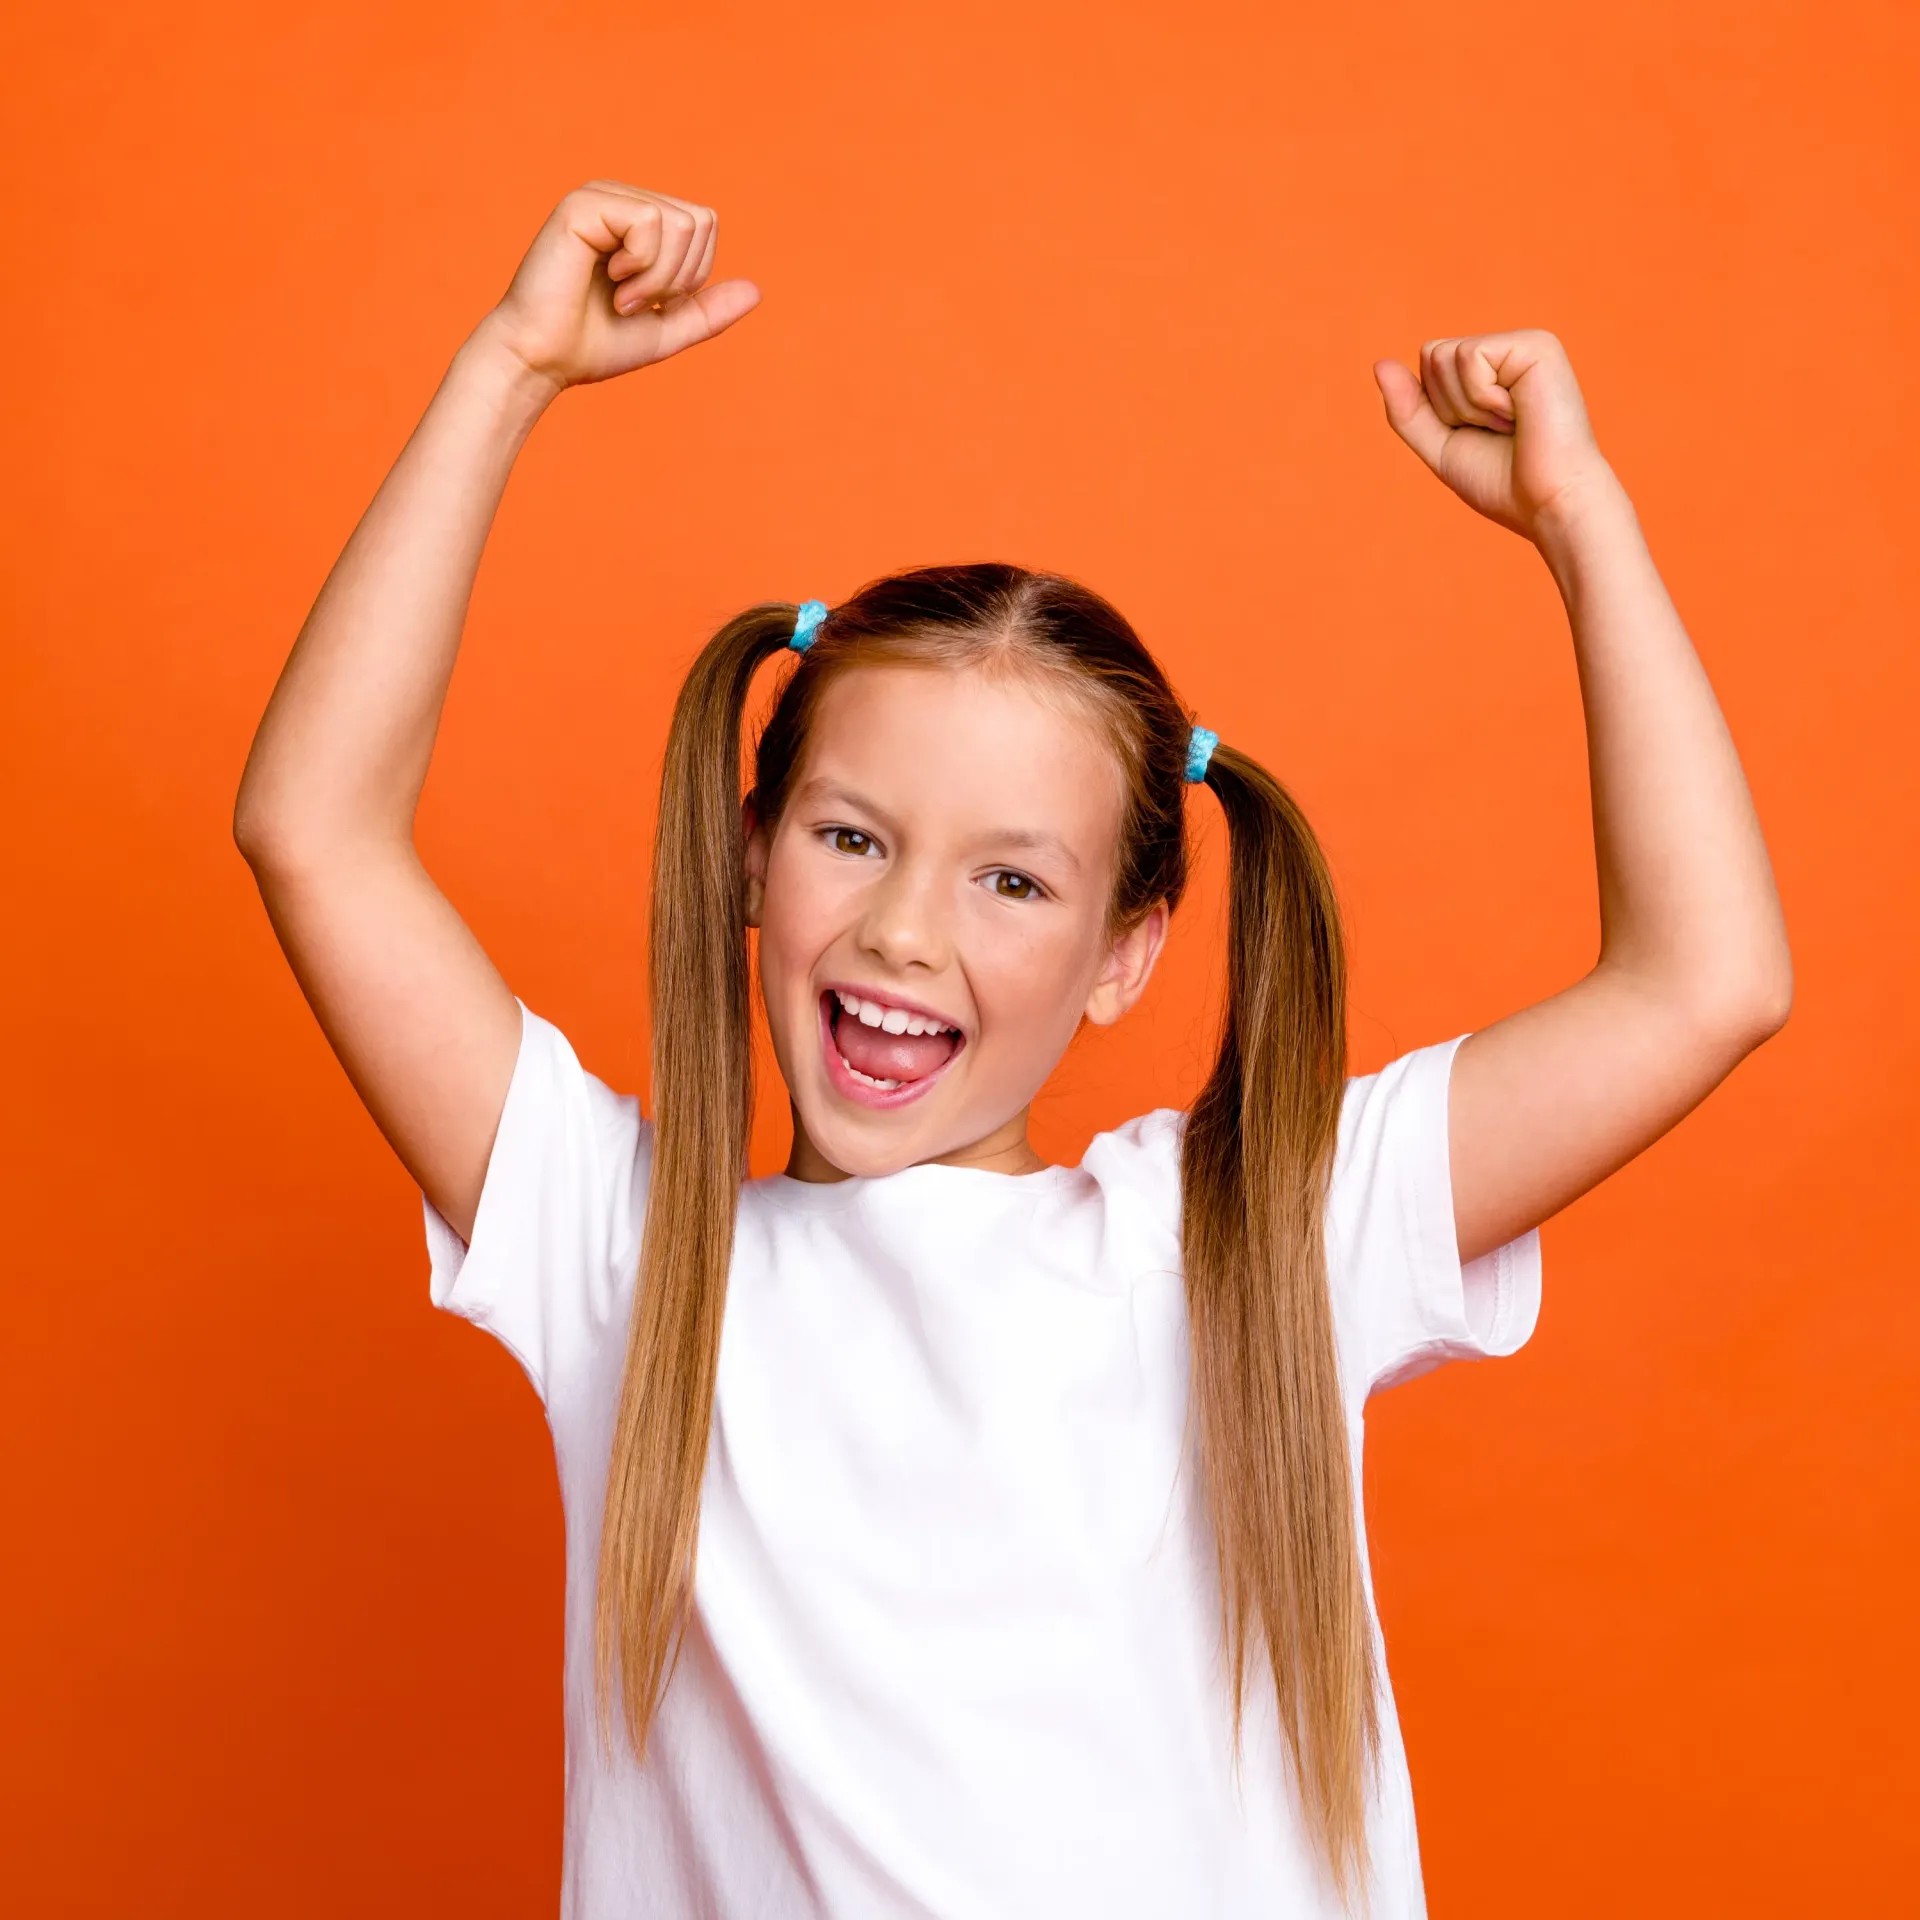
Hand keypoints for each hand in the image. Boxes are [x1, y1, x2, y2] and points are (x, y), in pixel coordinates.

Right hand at [478, 180, 760, 394]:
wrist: (543, 360)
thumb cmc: (593, 345)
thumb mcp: (666, 330)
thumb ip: (707, 311)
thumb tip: (756, 291)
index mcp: (639, 220)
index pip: (705, 224)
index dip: (692, 274)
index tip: (649, 301)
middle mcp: (621, 199)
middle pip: (700, 220)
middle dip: (679, 277)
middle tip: (633, 300)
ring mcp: (601, 196)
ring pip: (680, 222)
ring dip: (658, 277)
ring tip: (620, 294)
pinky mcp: (583, 204)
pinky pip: (650, 222)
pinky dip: (641, 267)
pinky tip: (607, 279)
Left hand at [1373, 330, 1613, 543]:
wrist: (1549, 503)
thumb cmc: (1504, 483)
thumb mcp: (1441, 446)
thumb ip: (1408, 409)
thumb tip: (1380, 364)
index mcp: (1491, 372)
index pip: (1428, 364)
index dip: (1439, 409)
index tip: (1481, 434)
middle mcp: (1509, 350)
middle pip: (1431, 354)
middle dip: (1449, 405)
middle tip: (1498, 431)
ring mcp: (1524, 344)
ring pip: (1444, 355)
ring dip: (1466, 405)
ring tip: (1510, 423)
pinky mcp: (1536, 345)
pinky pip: (1470, 357)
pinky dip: (1482, 398)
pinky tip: (1519, 413)